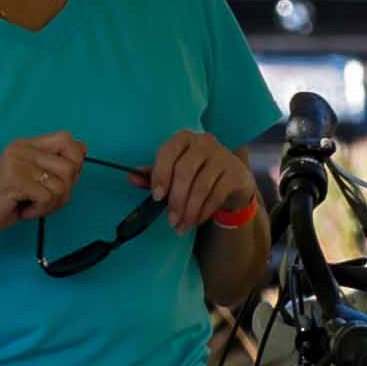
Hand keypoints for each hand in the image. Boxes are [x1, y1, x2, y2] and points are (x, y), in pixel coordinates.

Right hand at [0, 132, 90, 238]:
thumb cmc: (2, 202)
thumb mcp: (31, 179)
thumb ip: (54, 165)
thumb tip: (83, 151)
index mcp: (25, 144)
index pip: (66, 138)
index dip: (74, 161)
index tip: (61, 180)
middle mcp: (20, 148)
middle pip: (70, 165)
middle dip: (64, 191)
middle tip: (43, 199)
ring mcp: (16, 162)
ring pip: (61, 184)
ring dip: (51, 204)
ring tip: (30, 205)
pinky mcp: (14, 180)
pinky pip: (48, 197)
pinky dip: (39, 211)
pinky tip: (23, 210)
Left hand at [144, 127, 259, 232]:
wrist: (233, 180)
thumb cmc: (197, 174)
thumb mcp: (175, 172)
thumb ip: (154, 174)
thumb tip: (131, 177)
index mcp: (183, 139)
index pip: (168, 152)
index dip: (160, 174)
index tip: (157, 197)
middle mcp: (203, 142)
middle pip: (184, 171)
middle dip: (175, 200)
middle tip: (171, 221)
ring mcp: (222, 156)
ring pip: (201, 186)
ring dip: (189, 211)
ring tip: (181, 226)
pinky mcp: (235, 173)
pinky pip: (216, 195)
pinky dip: (203, 212)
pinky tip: (196, 221)